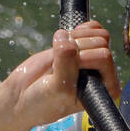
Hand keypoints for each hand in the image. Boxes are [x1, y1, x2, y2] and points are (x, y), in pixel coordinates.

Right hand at [0, 21, 120, 130]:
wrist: (23, 96)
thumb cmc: (42, 102)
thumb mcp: (57, 89)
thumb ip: (66, 65)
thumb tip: (66, 40)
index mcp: (106, 88)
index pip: (104, 57)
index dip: (83, 57)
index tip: (66, 70)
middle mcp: (103, 73)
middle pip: (100, 42)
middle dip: (76, 47)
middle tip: (59, 63)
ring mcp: (92, 58)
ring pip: (95, 34)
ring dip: (74, 39)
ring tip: (58, 54)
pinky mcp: (81, 47)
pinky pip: (91, 28)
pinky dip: (78, 30)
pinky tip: (66, 41)